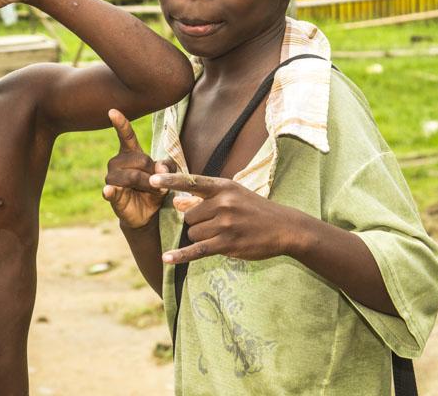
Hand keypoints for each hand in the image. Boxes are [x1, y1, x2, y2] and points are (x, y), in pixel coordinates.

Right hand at [103, 109, 173, 228]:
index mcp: (130, 154)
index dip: (120, 123)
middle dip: (154, 173)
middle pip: (140, 160)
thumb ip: (168, 166)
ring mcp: (112, 178)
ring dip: (147, 186)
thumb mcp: (167, 174)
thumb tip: (159, 167)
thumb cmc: (155, 190)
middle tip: (158, 184)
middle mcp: (117, 162)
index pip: (126, 136)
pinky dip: (111, 191)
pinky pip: (111, 190)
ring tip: (150, 192)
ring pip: (133, 176)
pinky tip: (109, 191)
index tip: (112, 111)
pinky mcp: (111, 194)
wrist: (147, 214)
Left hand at [148, 173, 300, 263]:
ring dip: (201, 237)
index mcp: (223, 187)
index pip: (192, 181)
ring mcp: (226, 224)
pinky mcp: (228, 244)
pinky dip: (180, 256)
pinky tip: (166, 259)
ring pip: (193, 233)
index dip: (170, 181)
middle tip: (217, 224)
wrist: (285, 228)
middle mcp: (223, 203)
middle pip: (188, 216)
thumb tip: (176, 202)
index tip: (152, 180)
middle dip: (196, 223)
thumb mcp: (232, 195)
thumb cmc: (255, 209)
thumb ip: (203, 198)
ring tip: (223, 234)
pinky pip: (197, 250)